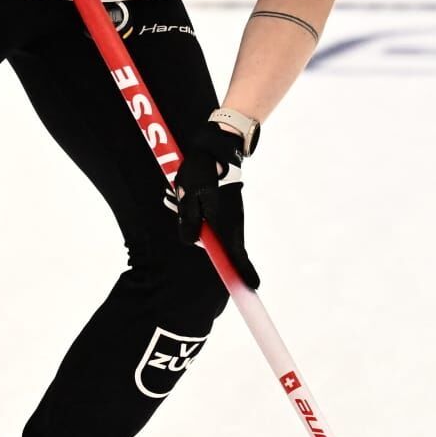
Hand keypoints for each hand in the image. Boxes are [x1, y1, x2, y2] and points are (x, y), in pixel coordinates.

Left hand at [165, 122, 258, 289]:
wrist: (216, 148)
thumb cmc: (202, 171)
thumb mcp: (190, 195)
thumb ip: (190, 220)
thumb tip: (192, 241)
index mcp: (226, 223)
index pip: (237, 256)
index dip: (244, 273)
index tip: (253, 289)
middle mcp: (231, 223)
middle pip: (224, 250)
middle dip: (211, 249)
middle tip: (197, 226)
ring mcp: (230, 216)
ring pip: (214, 235)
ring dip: (197, 225)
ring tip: (182, 198)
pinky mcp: (225, 209)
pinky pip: (212, 224)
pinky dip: (199, 220)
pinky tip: (185, 199)